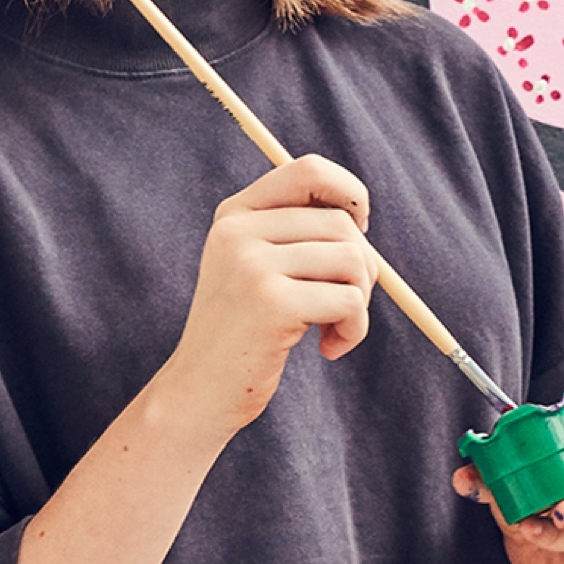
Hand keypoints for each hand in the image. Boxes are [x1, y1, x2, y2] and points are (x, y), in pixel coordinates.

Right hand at [160, 154, 377, 444]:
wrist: (200, 393)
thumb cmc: (246, 334)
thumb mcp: (260, 270)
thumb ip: (298, 235)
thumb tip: (361, 212)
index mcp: (235, 215)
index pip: (309, 170)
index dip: (350, 193)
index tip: (360, 230)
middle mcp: (238, 231)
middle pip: (342, 224)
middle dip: (364, 268)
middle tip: (346, 305)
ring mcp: (251, 264)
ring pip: (354, 260)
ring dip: (360, 303)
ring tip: (334, 329)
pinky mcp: (271, 302)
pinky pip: (351, 300)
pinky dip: (355, 329)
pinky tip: (329, 349)